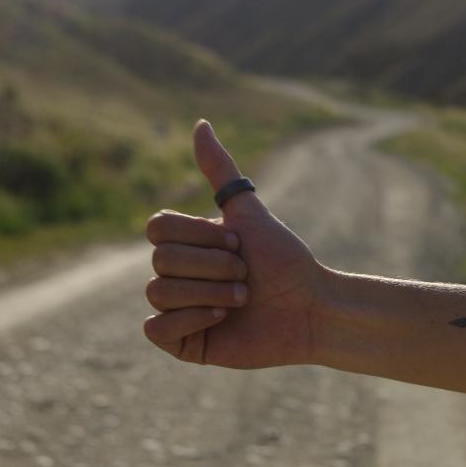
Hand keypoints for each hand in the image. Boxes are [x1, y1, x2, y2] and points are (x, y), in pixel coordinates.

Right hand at [143, 120, 328, 366]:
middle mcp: (176, 274)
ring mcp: (176, 309)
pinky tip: (222, 320)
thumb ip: (221, 171)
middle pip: (161, 259)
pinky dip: (191, 319)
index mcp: (187, 243)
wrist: (310, 308)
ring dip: (210, 292)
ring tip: (242, 298)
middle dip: (213, 265)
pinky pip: (155, 329)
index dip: (200, 236)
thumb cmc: (284, 261)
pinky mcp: (181, 343)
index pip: (158, 228)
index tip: (239, 242)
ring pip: (158, 292)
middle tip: (246, 273)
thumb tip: (201, 123)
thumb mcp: (249, 213)